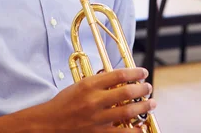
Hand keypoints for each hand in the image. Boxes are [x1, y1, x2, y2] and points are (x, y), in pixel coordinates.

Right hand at [31, 68, 155, 131]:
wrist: (48, 124)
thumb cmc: (64, 103)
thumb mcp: (80, 85)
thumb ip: (99, 81)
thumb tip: (122, 78)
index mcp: (89, 85)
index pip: (118, 75)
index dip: (135, 73)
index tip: (143, 72)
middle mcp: (94, 101)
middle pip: (127, 91)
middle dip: (142, 89)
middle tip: (149, 87)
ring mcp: (97, 118)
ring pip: (128, 111)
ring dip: (144, 106)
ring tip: (151, 103)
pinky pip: (122, 132)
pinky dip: (135, 130)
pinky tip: (141, 126)